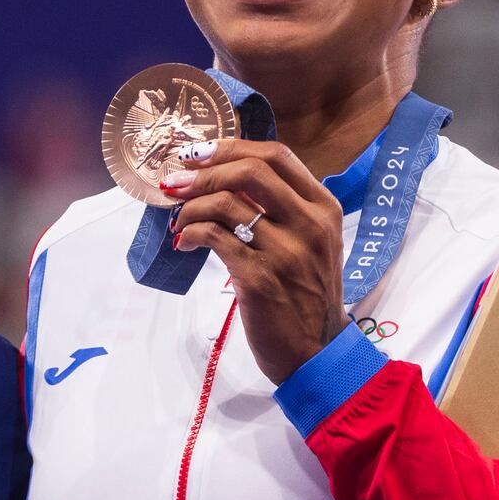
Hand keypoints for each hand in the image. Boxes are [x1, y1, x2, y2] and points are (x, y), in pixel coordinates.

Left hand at [161, 139, 346, 383]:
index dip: (230, 147)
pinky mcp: (259, 278)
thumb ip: (282, 209)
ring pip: (225, 204)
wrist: (316, 351)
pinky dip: (191, 234)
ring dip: (190, 207)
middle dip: (203, 171)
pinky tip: (185, 243)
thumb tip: (224, 177)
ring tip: (179, 221)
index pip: (276, 155)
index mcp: (323, 208)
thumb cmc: (306, 295)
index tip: (197, 154)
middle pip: (250, 171)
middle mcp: (310, 224)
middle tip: (175, 183)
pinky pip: (214, 238)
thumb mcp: (310, 243)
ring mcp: (286, 251)